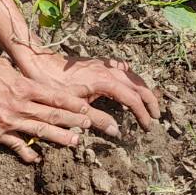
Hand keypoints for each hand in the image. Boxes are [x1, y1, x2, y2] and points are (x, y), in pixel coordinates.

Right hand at [0, 54, 106, 162]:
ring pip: (40, 131)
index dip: (73, 104)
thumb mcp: (3, 65)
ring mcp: (8, 120)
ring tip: (75, 142)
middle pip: (53, 115)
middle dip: (74, 121)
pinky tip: (38, 159)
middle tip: (90, 127)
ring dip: (60, 138)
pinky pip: (16, 145)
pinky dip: (28, 153)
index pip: (55, 97)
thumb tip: (29, 80)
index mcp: (23, 85)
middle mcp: (19, 104)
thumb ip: (19, 76)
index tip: (87, 109)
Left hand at [18, 50, 160, 129]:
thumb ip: (97, 119)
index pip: (133, 99)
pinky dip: (130, 76)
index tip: (147, 127)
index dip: (142, 114)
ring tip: (148, 102)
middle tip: (156, 116)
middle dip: (149, 100)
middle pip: (138, 85)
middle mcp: (108, 70)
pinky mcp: (96, 62)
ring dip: (142, 88)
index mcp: (105, 81)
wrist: (39, 62)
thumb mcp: (75, 107)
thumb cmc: (53, 85)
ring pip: (131, 75)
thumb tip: (118, 132)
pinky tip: (129, 80)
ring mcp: (103, 64)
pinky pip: (121, 68)